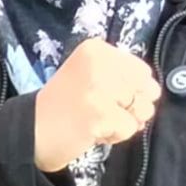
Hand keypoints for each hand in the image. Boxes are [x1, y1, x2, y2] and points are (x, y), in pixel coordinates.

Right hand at [30, 38, 161, 170]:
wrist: (31, 132)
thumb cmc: (63, 107)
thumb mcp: (89, 76)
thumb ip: (120, 75)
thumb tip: (154, 91)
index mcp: (96, 49)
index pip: (141, 70)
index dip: (130, 90)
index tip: (103, 96)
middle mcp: (99, 63)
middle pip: (146, 89)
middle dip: (130, 107)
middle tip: (101, 111)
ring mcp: (99, 89)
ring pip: (142, 109)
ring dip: (124, 122)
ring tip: (97, 121)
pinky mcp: (101, 114)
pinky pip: (130, 129)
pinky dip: (115, 136)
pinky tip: (92, 132)